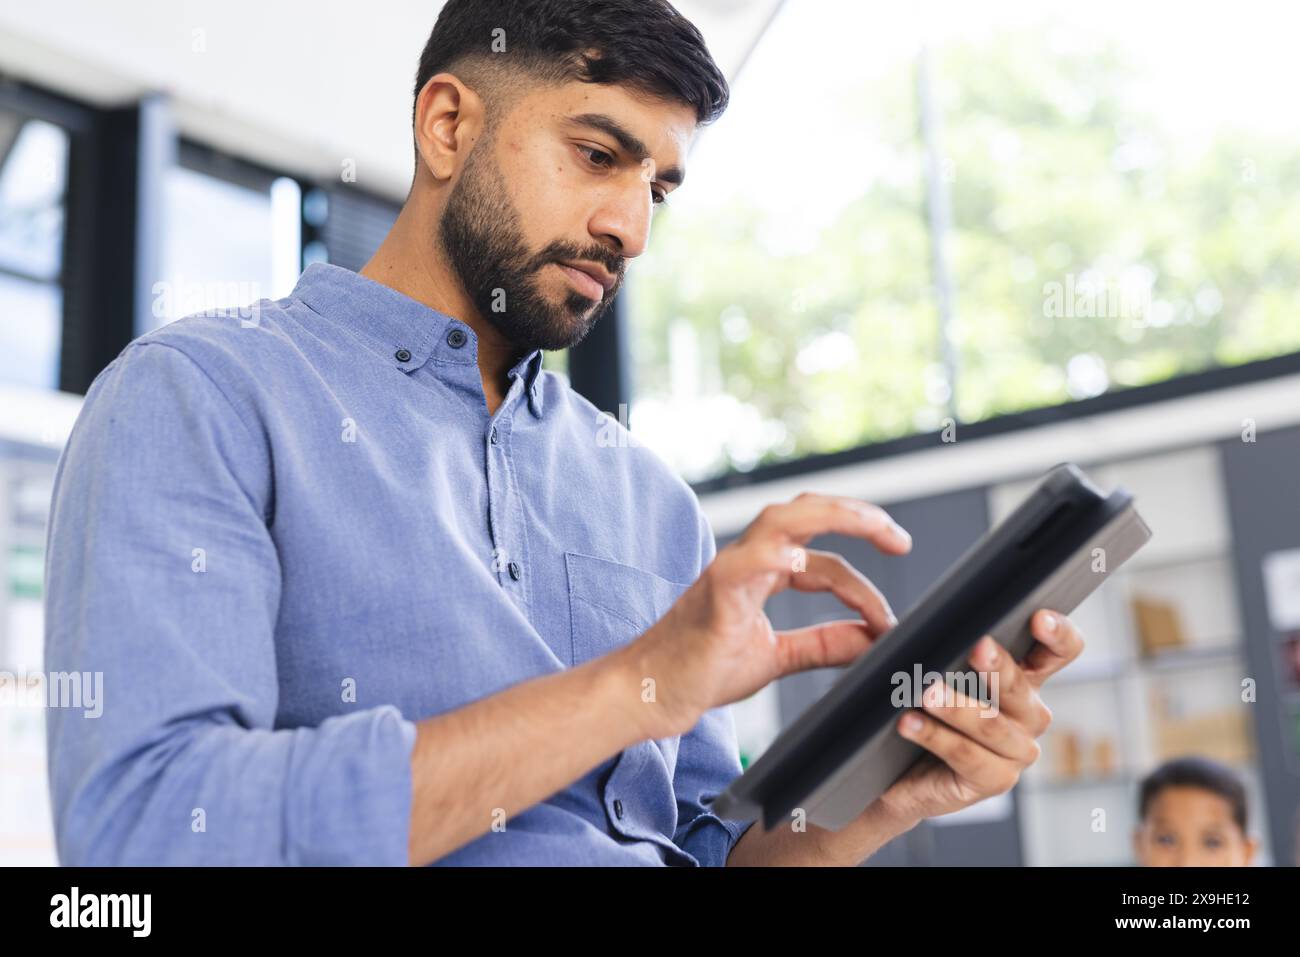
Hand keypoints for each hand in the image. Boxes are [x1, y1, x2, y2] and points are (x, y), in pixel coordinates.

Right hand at [631, 492, 911, 735]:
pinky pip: (745, 563)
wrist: (653, 693)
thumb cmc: (703, 669)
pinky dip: (774, 554)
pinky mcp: (714, 594)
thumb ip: (825, 644)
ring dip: (830, 516)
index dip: (863, 588)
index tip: (889, 622)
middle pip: (806, 514)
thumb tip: (873, 638)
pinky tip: (801, 558)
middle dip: (857, 515)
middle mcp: (747, 560)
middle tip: (899, 537)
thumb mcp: (779, 656)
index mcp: (762, 571)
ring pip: (781, 520)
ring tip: (870, 524)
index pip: (824, 561)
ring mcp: (729, 571)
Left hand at [872, 608, 1083, 826]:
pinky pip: (966, 755)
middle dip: (998, 667)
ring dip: (956, 707)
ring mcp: (1017, 751)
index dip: (1058, 634)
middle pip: (1020, 687)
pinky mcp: (994, 781)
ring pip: (991, 725)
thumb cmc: (921, 707)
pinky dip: (934, 737)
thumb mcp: (936, 670)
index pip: (1060, 651)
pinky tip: (908, 723)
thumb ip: (946, 646)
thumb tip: (934, 623)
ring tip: (926, 693)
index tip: (1039, 618)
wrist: (898, 772)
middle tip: (976, 647)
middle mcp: (1029, 714)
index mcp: (1025, 678)